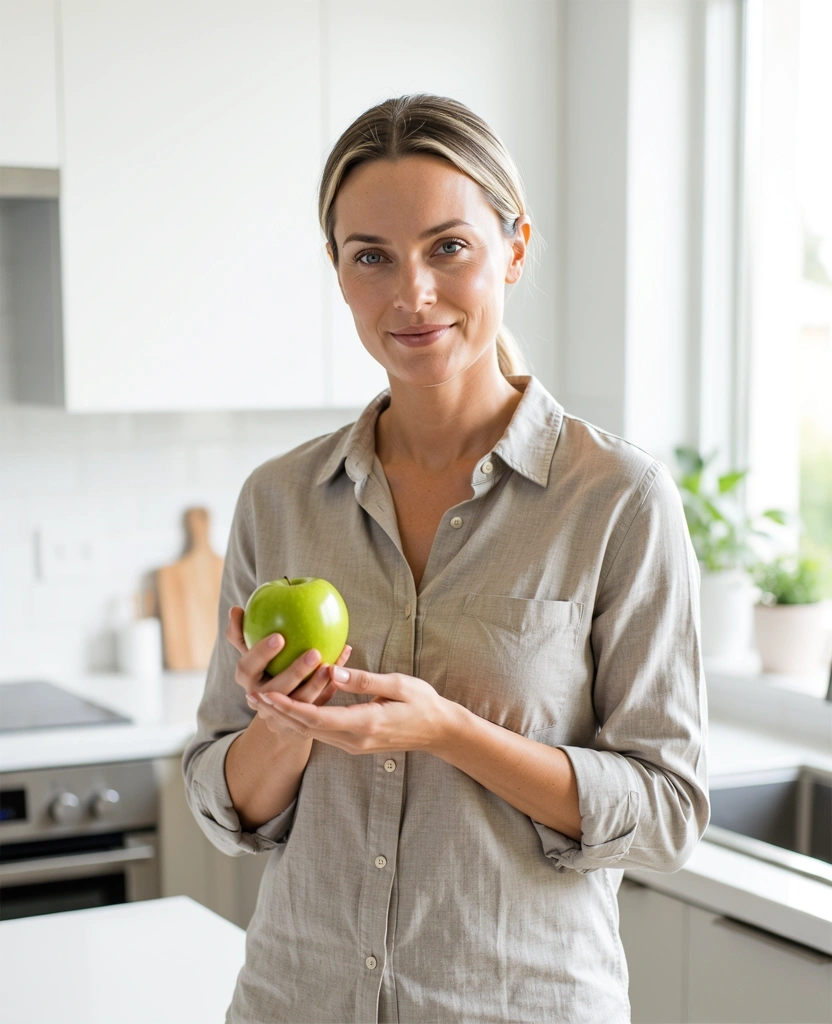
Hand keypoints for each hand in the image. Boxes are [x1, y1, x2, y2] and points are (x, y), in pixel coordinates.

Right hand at [225, 605, 351, 740]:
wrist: (278, 709)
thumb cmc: (265, 668)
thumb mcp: (252, 653)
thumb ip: (242, 633)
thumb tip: (235, 609)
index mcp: (247, 679)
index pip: (246, 667)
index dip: (261, 653)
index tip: (279, 636)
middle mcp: (262, 699)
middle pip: (276, 690)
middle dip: (295, 672)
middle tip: (314, 652)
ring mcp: (283, 714)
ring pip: (301, 703)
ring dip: (317, 684)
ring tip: (330, 665)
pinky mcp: (303, 721)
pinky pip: (320, 703)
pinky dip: (332, 685)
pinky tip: (342, 665)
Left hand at [251, 665, 460, 755]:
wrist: (439, 732)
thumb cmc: (422, 703)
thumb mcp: (398, 684)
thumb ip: (365, 680)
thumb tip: (333, 671)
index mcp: (363, 724)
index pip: (316, 718)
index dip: (288, 706)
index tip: (266, 692)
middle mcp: (354, 739)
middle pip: (306, 728)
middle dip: (277, 712)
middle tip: (251, 694)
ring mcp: (353, 744)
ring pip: (311, 732)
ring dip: (285, 717)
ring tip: (262, 701)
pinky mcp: (355, 742)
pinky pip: (322, 732)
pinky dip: (302, 720)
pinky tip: (290, 707)